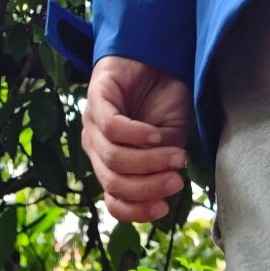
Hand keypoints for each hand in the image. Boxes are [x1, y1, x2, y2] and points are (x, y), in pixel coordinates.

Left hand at [81, 56, 192, 222]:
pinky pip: (112, 128)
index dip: (137, 211)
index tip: (165, 208)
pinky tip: (155, 134)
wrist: (160, 59)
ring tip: (177, 156)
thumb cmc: (165, 103)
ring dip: (150, 162)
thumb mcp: (170, 145)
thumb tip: (164, 195)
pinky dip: (137, 136)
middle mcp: (96, 148)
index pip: (114, 201)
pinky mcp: (96, 98)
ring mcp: (92, 124)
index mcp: (111, 165)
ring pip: (115, 159)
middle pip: (114, 183)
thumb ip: (163, 169)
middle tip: (177, 180)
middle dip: (148, 187)